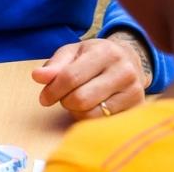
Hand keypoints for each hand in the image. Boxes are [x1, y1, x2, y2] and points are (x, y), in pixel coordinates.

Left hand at [31, 37, 146, 119]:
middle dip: (65, 101)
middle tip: (64, 97)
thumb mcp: (74, 52)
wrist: (130, 60)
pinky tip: (92, 106)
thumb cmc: (95, 56)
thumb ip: (55, 65)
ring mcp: (133, 91)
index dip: (53, 90)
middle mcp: (123, 70)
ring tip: (78, 100)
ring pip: (92, 114)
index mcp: (105, 52)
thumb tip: (37, 77)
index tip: (44, 98)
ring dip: (77, 111)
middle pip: (81, 99)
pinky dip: (90, 118)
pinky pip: (103, 122)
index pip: (71, 77)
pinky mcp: (137, 108)